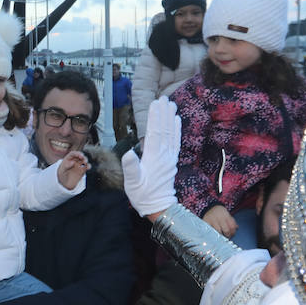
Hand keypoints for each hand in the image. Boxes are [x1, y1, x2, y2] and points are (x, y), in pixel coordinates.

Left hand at [56, 151, 88, 189]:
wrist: (65, 182)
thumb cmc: (62, 174)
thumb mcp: (62, 170)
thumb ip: (66, 166)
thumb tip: (73, 162)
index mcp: (68, 159)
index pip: (73, 154)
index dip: (77, 153)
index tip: (80, 155)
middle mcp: (74, 160)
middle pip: (80, 156)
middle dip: (82, 156)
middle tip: (83, 159)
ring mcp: (79, 165)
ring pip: (84, 160)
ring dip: (85, 160)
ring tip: (85, 162)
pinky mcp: (82, 169)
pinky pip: (86, 166)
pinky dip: (88, 166)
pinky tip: (88, 167)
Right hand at [121, 97, 181, 218]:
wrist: (158, 207)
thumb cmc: (142, 195)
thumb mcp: (132, 183)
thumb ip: (131, 168)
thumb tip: (128, 152)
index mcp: (153, 157)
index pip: (155, 133)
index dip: (155, 117)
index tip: (155, 103)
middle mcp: (164, 155)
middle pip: (165, 130)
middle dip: (164, 113)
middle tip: (164, 98)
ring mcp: (170, 158)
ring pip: (171, 134)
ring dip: (171, 118)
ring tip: (172, 104)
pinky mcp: (172, 161)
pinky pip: (176, 142)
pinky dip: (177, 130)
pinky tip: (177, 121)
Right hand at [202, 205, 236, 237]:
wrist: (210, 208)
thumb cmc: (220, 213)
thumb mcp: (227, 214)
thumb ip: (232, 221)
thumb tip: (236, 228)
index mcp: (226, 216)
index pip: (232, 226)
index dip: (233, 232)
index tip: (232, 234)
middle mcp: (219, 218)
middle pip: (226, 230)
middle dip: (228, 235)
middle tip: (227, 237)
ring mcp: (212, 221)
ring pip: (218, 232)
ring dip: (221, 236)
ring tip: (222, 237)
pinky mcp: (206, 223)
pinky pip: (211, 231)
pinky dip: (213, 234)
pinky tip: (215, 235)